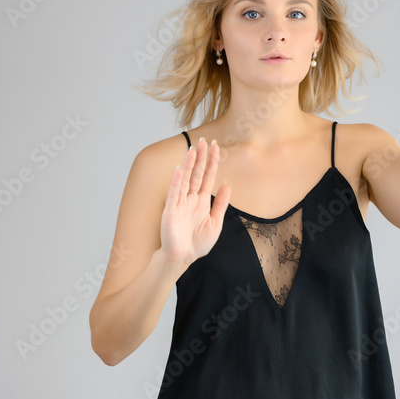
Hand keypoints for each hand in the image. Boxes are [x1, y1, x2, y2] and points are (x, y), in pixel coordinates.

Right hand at [159, 138, 231, 265]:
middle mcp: (190, 199)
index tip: (215, 146)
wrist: (183, 258)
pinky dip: (176, 182)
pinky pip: (174, 194)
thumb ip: (221, 204)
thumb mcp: (215, 223)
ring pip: (185, 180)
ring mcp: (180, 204)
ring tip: (193, 150)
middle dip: (200, 158)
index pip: (207, 177)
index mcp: (202, 201)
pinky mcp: (171, 211)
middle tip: (204, 140)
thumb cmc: (198, 243)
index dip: (212, 162)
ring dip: (189, 165)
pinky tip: (179, 170)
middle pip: (196, 174)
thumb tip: (228, 184)